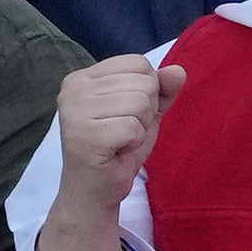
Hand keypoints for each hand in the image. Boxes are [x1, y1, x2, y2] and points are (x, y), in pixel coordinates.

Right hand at [49, 54, 177, 214]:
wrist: (96, 188)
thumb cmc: (119, 146)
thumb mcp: (146, 112)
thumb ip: (162, 90)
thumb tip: (178, 71)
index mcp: (82, 78)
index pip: (138, 63)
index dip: (148, 90)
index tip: (126, 113)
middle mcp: (73, 89)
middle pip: (143, 82)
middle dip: (145, 111)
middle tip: (123, 130)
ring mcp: (75, 111)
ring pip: (140, 102)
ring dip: (140, 127)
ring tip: (120, 140)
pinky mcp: (85, 134)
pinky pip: (134, 127)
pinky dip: (134, 142)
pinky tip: (117, 150)